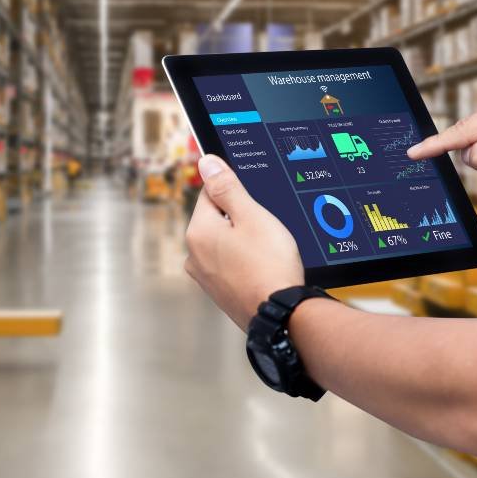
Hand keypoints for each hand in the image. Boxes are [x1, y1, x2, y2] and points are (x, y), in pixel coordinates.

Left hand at [185, 155, 303, 329]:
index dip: (236, 193)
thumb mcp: (251, 216)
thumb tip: (206, 162)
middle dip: (240, 219)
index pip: (211, 193)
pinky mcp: (219, 292)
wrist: (282, 315)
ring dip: (244, 241)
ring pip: (226, 243)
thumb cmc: (269, 264)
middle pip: (217, 219)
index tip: (255, 204)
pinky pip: (231, 265)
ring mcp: (205, 277)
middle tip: (266, 230)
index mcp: (197, 231)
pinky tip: (264, 268)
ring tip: (267, 252)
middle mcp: (194, 255)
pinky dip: (245, 262)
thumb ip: (227, 187)